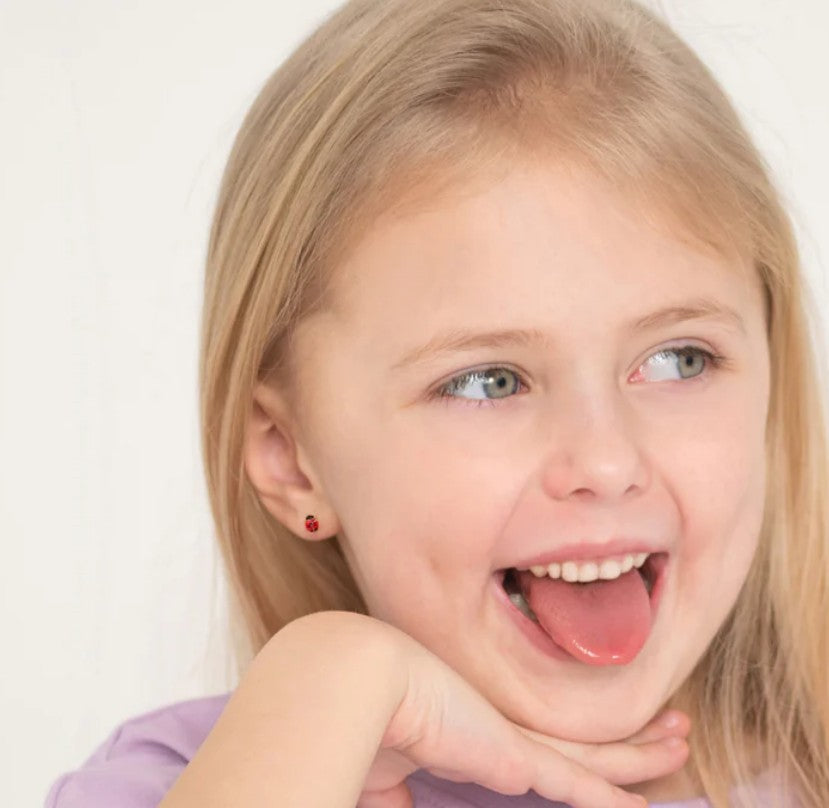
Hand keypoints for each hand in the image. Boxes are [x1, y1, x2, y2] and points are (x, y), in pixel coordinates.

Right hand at [357, 628, 688, 807]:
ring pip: (595, 751)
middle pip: (579, 736)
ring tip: (680, 738)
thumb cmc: (359, 714)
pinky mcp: (516, 757)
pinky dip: (613, 798)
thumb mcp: (382, 764)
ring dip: (641, 751)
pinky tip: (643, 807)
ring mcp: (513, 739)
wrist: (359, 678)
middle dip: (628, 734)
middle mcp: (502, 728)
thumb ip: (399, 790)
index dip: (573, 744)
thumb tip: (394, 801)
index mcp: (473, 729)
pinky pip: (580, 785)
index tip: (600, 741)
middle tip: (670, 725)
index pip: (539, 741)